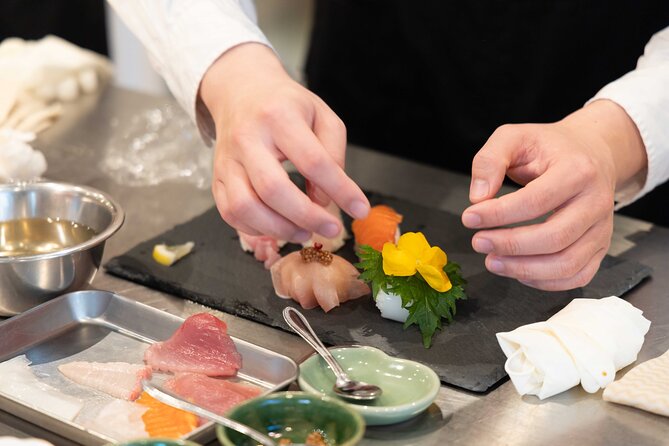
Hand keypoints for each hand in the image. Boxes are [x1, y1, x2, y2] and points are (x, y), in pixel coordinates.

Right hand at [200, 43, 369, 242]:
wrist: (241, 92)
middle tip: (331, 229)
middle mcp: (247, 139)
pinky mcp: (216, 178)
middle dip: (306, 216)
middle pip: (273, 189)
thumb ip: (332, 154)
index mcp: (279, 117)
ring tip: (304, 231)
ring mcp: (226, 160)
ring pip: (245, 207)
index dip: (339, 190)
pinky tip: (278, 227)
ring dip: (279, 229)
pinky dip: (256, 229)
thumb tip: (324, 198)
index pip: (312, 161)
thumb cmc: (286, 107)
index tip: (360, 209)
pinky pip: (230, 213)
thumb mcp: (322, 116)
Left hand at [462, 100, 646, 290]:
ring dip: (524, 269)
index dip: (499, 214)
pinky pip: (577, 276)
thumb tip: (477, 197)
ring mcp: (602, 228)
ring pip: (567, 264)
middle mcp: (597, 202)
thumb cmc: (548, 146)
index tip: (468, 217)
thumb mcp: (514, 137)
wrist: (592, 152)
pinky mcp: (601, 247)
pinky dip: (545, 281)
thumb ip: (490, 161)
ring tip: (491, 261)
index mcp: (577, 170)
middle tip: (477, 242)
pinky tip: (517, 271)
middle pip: (554, 237)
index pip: (536, 201)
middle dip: (510, 245)